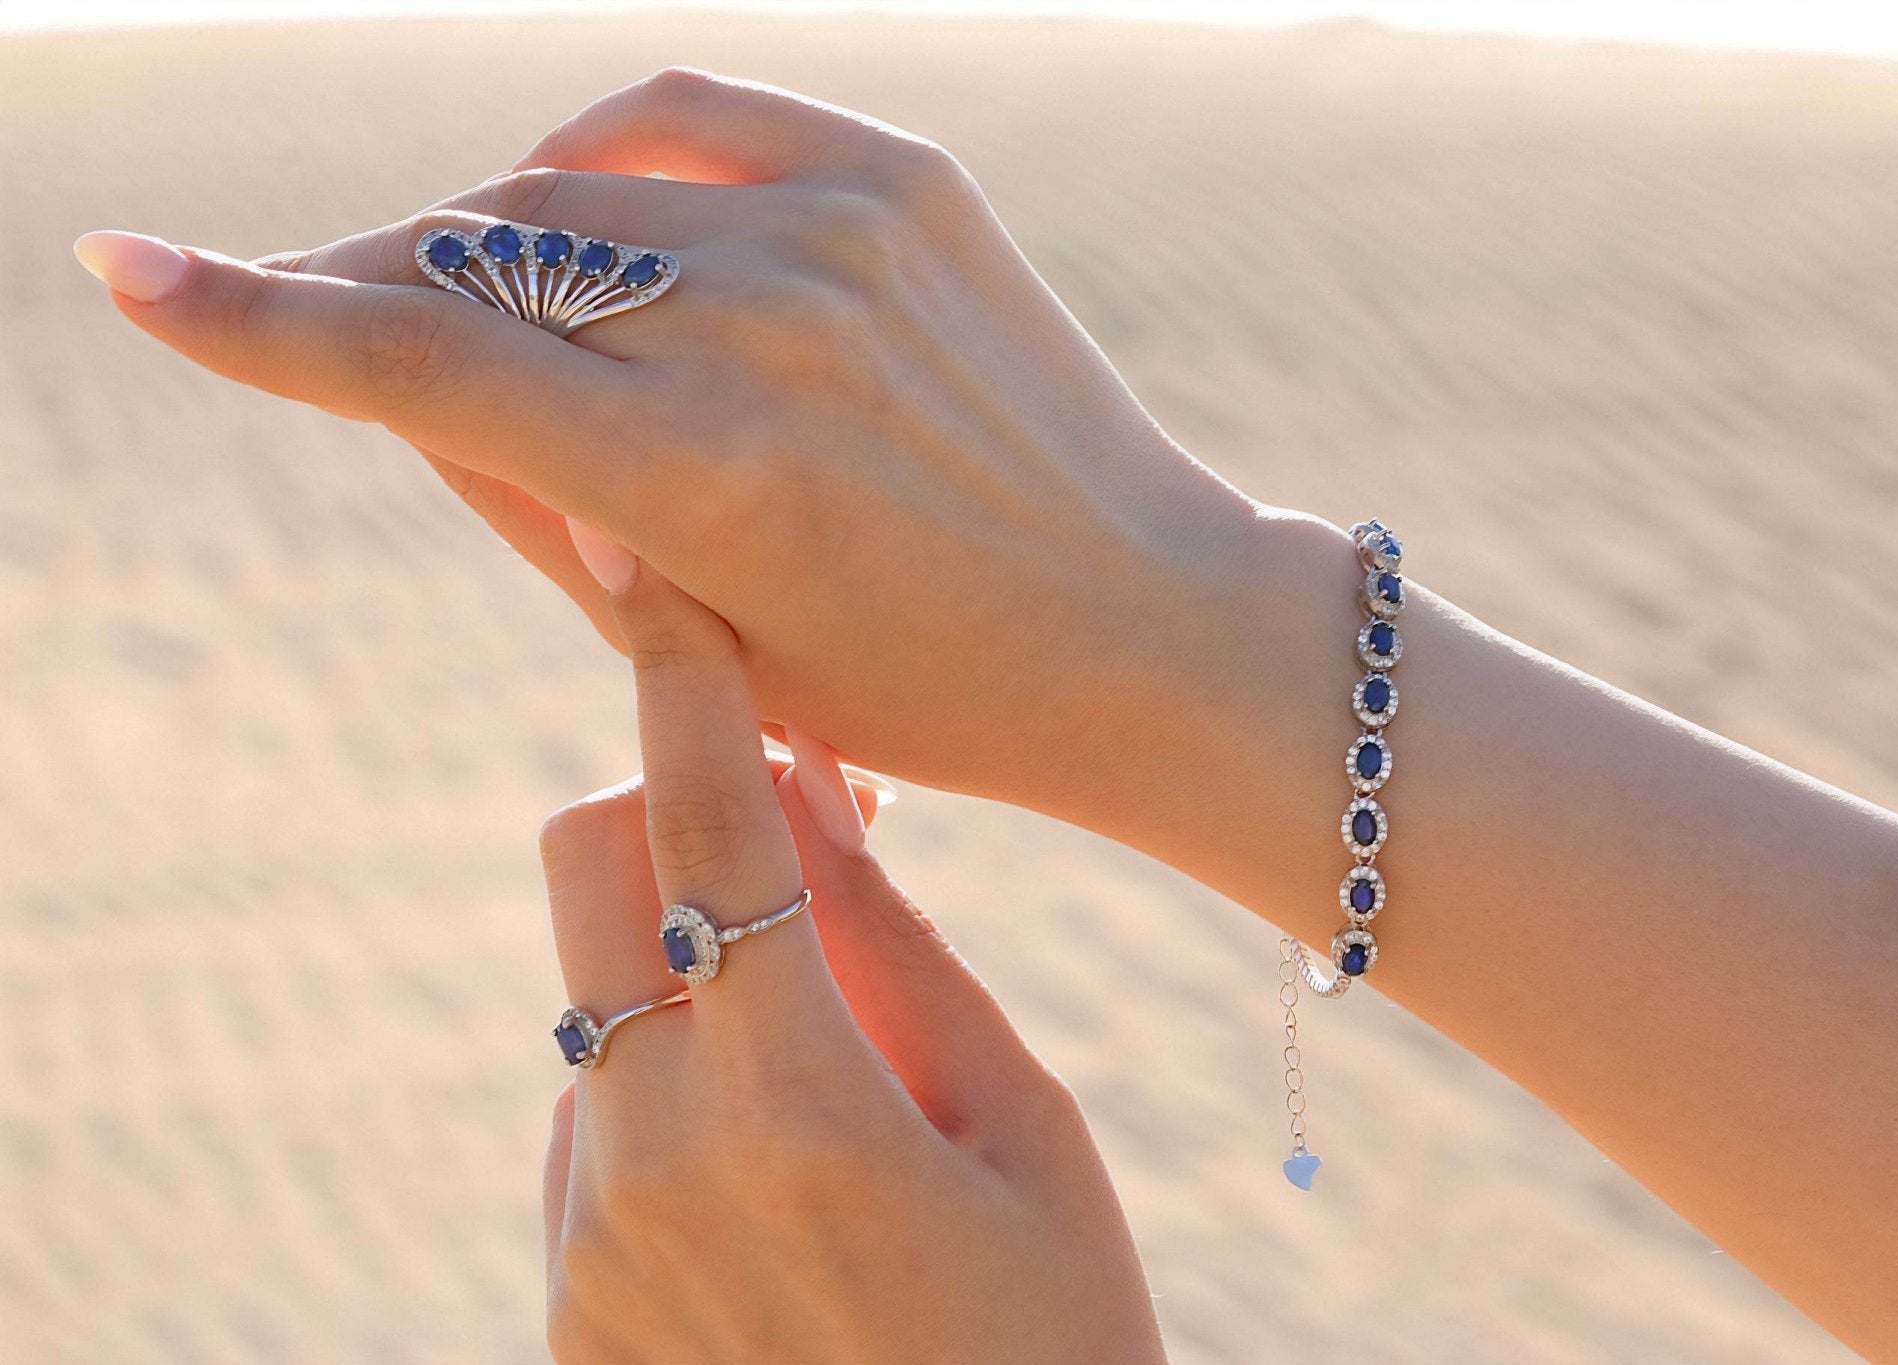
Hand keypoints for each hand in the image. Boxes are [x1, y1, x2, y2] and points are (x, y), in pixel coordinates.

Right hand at [79, 67, 1285, 827]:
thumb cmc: (924, 685)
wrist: (1141, 624)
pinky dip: (598, 150)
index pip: (418, 361)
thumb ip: (533, 504)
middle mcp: (765, 323)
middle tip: (326, 323)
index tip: (129, 273)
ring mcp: (841, 229)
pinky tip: (570, 195)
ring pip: (562, 187)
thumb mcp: (700, 642)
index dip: (254, 321)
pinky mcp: (901, 176)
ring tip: (479, 305)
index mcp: (708, 475)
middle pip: (473, 260)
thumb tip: (398, 364)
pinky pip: (681, 111)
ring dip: (483, 240)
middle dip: (373, 296)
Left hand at [534, 545, 1163, 1362]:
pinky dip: (675, 1084)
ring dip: (694, 972)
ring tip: (842, 1076)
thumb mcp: (1032, 1146)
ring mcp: (592, 1239)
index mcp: (795, 1104)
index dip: (679, 678)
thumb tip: (822, 803)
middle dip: (667, 813)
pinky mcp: (571, 1301)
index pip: (704, 827)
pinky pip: (598, 1118)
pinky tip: (793, 1178)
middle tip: (804, 850)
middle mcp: (652, 1157)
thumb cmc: (1059, 1353)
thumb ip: (913, 961)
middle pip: (584, 871)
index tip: (648, 569)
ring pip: (598, 999)